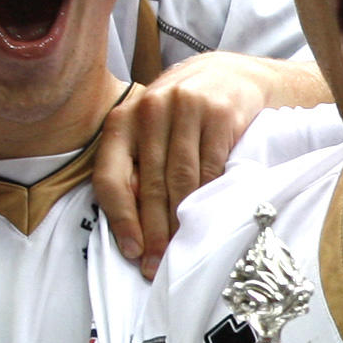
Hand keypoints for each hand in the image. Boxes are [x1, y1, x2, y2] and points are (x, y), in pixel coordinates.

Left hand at [92, 52, 328, 275]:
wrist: (231, 75)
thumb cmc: (183, 114)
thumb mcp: (152, 131)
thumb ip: (137, 166)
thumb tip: (131, 226)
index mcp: (123, 119)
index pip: (110, 177)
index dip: (121, 219)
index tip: (132, 251)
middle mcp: (150, 110)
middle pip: (149, 185)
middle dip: (154, 231)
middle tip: (157, 266)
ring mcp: (185, 109)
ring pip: (180, 179)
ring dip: (181, 221)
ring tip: (182, 251)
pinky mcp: (219, 114)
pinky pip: (212, 168)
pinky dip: (209, 198)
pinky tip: (208, 220)